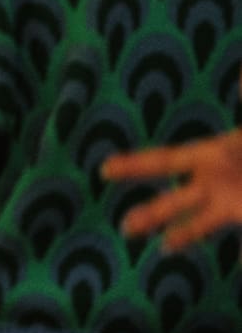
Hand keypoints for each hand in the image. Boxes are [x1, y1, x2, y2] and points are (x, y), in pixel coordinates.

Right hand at [102, 128, 241, 250]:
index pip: (163, 161)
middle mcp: (213, 181)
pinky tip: (234, 262)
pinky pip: (241, 243)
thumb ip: (234, 125)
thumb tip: (230, 69)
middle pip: (174, 201)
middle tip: (126, 229)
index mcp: (209, 155)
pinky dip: (239, 255)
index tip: (105, 169)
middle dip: (150, 214)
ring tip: (164, 250)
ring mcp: (230, 202)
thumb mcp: (241, 137)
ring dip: (181, 236)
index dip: (133, 165)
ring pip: (199, 224)